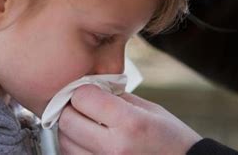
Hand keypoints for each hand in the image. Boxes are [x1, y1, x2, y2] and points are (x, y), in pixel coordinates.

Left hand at [58, 85, 201, 154]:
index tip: (91, 92)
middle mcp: (114, 148)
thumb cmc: (173, 141)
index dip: (83, 91)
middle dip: (72, 109)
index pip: (82, 98)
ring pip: (64, 143)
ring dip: (72, 131)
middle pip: (67, 121)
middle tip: (85, 108)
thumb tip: (91, 88)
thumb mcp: (150, 110)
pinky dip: (76, 148)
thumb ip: (117, 98)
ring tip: (90, 127)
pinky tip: (91, 143)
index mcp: (130, 124)